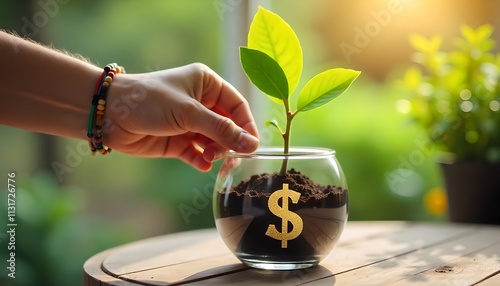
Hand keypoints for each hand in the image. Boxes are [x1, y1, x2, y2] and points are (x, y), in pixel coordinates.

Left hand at [105, 63, 259, 170]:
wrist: (109, 114)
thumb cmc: (149, 100)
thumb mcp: (188, 112)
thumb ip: (221, 129)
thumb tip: (252, 144)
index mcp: (206, 84)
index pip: (237, 106)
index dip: (246, 125)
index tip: (253, 145)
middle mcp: (200, 103)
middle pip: (227, 126)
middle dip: (229, 142)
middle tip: (227, 155)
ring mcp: (188, 123)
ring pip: (214, 142)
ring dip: (215, 152)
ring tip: (208, 158)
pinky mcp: (176, 141)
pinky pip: (197, 153)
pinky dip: (201, 160)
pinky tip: (201, 165)